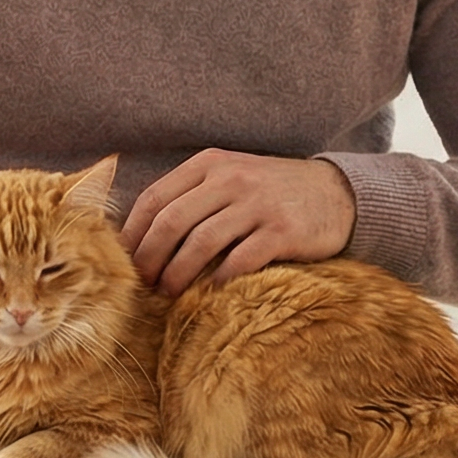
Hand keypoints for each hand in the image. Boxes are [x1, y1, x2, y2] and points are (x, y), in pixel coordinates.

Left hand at [122, 149, 354, 297]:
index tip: (122, 261)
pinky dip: (217, 280)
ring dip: (176, 274)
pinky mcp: (282, 230)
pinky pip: (238, 260)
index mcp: (209, 165)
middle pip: (171, 222)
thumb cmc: (270, 192)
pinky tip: (209, 292)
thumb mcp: (230, 177)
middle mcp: (230, 179)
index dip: (132, 234)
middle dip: (148, 258)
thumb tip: (140, 236)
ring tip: (167, 293)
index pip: (154, 198)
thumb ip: (191, 195)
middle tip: (141, 284)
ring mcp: (257, 203)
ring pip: (199, 242)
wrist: (336, 193)